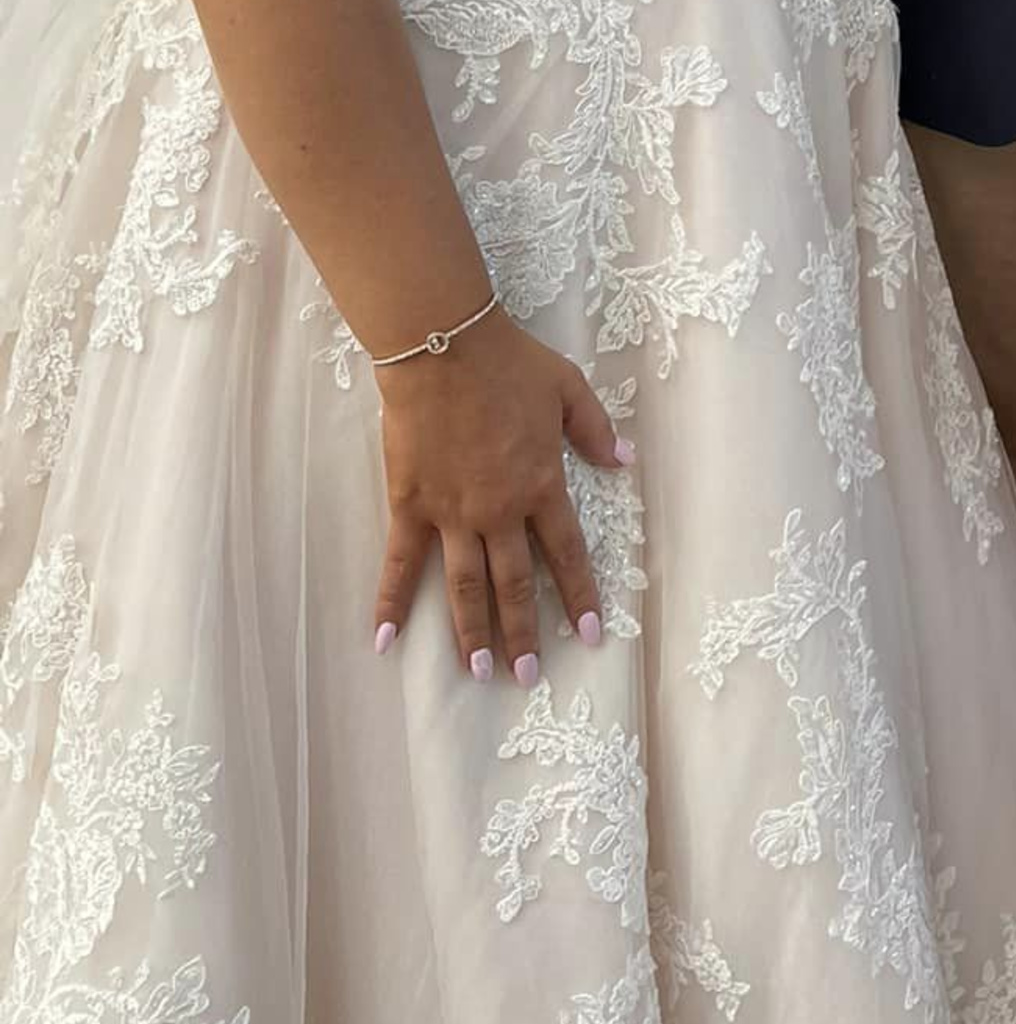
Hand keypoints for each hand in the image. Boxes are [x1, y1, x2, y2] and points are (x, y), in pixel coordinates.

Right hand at [372, 307, 625, 678]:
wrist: (443, 348)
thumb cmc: (509, 363)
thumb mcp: (568, 389)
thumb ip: (596, 430)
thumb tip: (624, 462)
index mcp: (541, 486)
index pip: (566, 553)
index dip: (579, 596)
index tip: (589, 635)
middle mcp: (499, 511)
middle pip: (514, 584)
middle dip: (523, 634)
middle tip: (526, 676)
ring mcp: (451, 514)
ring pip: (464, 586)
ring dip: (471, 632)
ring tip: (477, 672)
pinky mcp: (410, 506)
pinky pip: (400, 564)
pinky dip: (390, 603)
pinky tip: (383, 641)